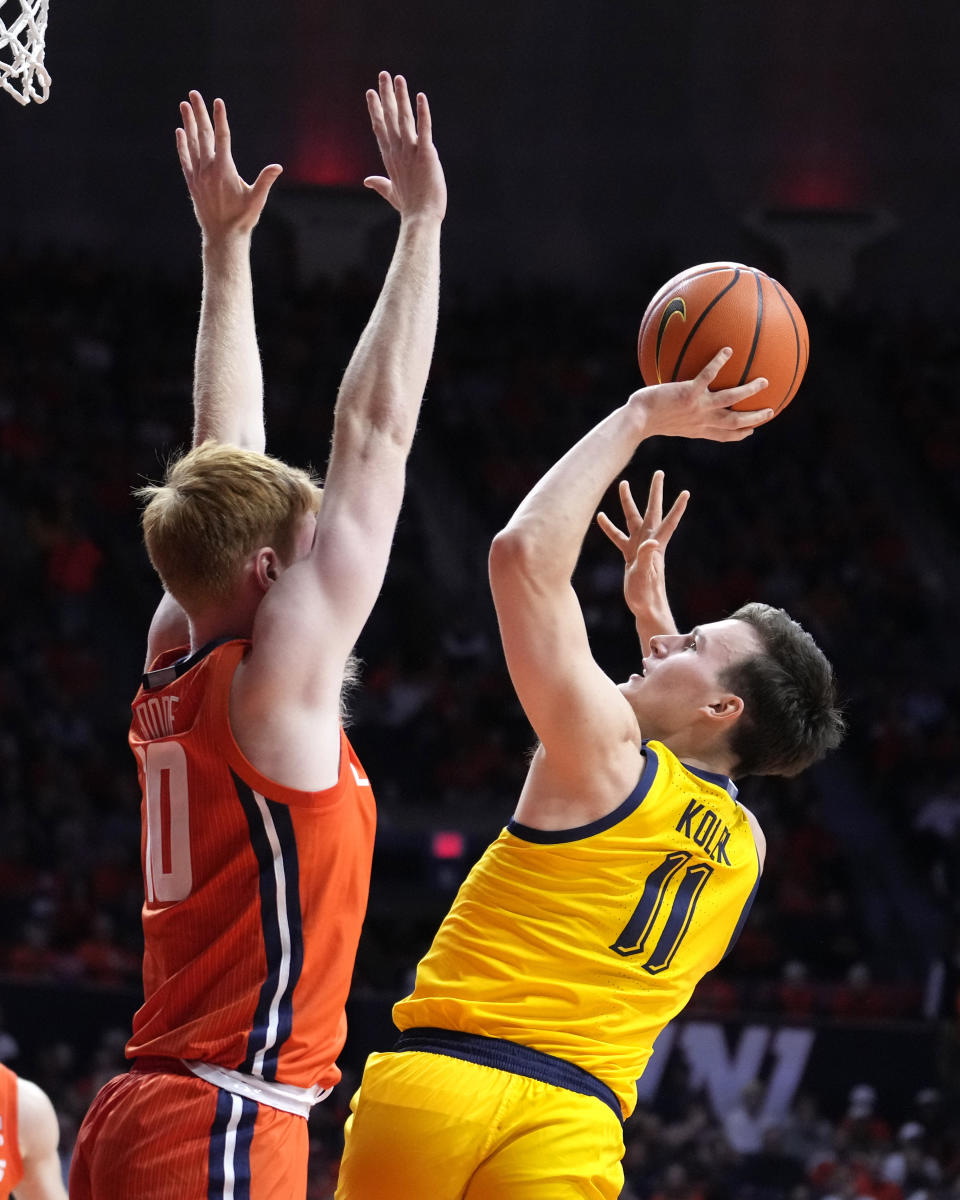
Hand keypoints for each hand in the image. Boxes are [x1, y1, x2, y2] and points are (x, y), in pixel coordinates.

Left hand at [177, 91, 282, 238]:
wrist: (223, 236)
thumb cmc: (243, 218)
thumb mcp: (256, 199)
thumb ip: (265, 181)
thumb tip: (277, 167)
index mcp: (224, 169)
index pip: (222, 137)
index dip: (220, 118)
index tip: (217, 101)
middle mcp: (208, 169)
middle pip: (204, 135)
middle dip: (200, 113)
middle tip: (194, 93)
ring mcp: (198, 175)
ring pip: (192, 143)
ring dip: (189, 123)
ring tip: (184, 105)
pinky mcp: (192, 183)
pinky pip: (185, 159)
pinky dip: (182, 145)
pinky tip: (180, 132)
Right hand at [364, 72, 446, 221]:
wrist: (421, 218)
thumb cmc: (409, 208)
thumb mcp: (391, 193)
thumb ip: (380, 184)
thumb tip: (367, 181)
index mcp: (390, 158)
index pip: (380, 129)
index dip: (376, 109)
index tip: (371, 93)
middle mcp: (397, 152)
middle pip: (389, 118)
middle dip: (385, 95)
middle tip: (383, 74)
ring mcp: (410, 152)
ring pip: (404, 119)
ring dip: (401, 97)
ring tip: (398, 78)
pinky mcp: (426, 155)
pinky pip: (424, 130)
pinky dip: (422, 113)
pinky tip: (421, 97)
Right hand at [597, 472, 685, 616]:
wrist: (645, 607)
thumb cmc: (647, 593)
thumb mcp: (645, 575)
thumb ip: (647, 557)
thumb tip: (650, 541)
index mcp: (656, 545)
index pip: (669, 522)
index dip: (677, 508)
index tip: (686, 492)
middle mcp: (649, 542)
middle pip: (652, 511)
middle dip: (655, 492)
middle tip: (658, 473)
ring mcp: (639, 547)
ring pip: (632, 519)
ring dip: (628, 503)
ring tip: (622, 484)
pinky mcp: (630, 555)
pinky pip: (618, 537)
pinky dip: (610, 527)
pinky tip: (600, 517)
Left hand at [628, 347, 771, 440]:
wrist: (635, 420)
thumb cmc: (645, 419)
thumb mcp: (665, 421)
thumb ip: (678, 414)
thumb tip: (677, 404)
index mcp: (698, 429)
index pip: (724, 435)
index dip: (740, 434)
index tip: (752, 430)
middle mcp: (702, 421)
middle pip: (736, 422)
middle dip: (755, 418)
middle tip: (771, 410)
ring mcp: (697, 407)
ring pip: (731, 400)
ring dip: (749, 391)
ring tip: (764, 381)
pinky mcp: (689, 394)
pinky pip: (708, 375)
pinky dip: (718, 363)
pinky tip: (727, 350)